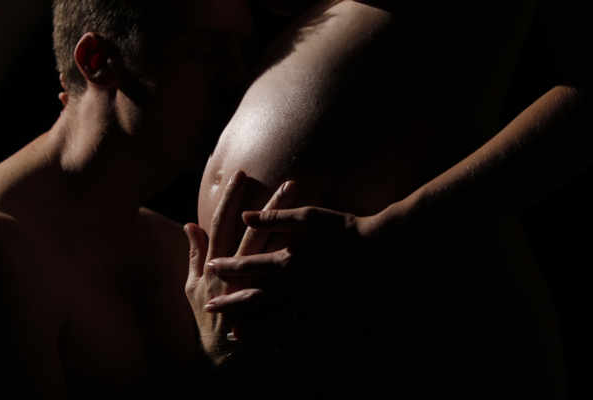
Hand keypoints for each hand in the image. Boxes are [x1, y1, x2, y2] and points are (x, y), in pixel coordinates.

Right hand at [184, 172, 297, 362]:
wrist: (225, 356)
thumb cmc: (208, 317)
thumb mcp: (194, 286)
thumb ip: (195, 254)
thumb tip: (190, 225)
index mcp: (216, 266)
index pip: (224, 223)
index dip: (231, 198)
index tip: (242, 174)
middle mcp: (239, 274)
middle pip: (258, 232)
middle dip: (272, 206)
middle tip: (289, 182)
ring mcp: (261, 287)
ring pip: (279, 249)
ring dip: (292, 227)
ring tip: (309, 209)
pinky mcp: (278, 301)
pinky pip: (295, 276)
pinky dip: (307, 256)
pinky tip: (324, 238)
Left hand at [202, 204, 386, 330]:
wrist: (381, 253)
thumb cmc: (344, 231)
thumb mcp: (308, 218)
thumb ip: (275, 217)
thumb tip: (245, 215)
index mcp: (286, 261)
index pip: (247, 266)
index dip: (227, 266)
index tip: (212, 266)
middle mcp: (291, 287)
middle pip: (251, 298)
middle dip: (230, 302)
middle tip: (211, 307)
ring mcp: (307, 306)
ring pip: (270, 322)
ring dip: (249, 325)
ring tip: (234, 331)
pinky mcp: (323, 319)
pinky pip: (296, 335)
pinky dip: (279, 339)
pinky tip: (272, 342)